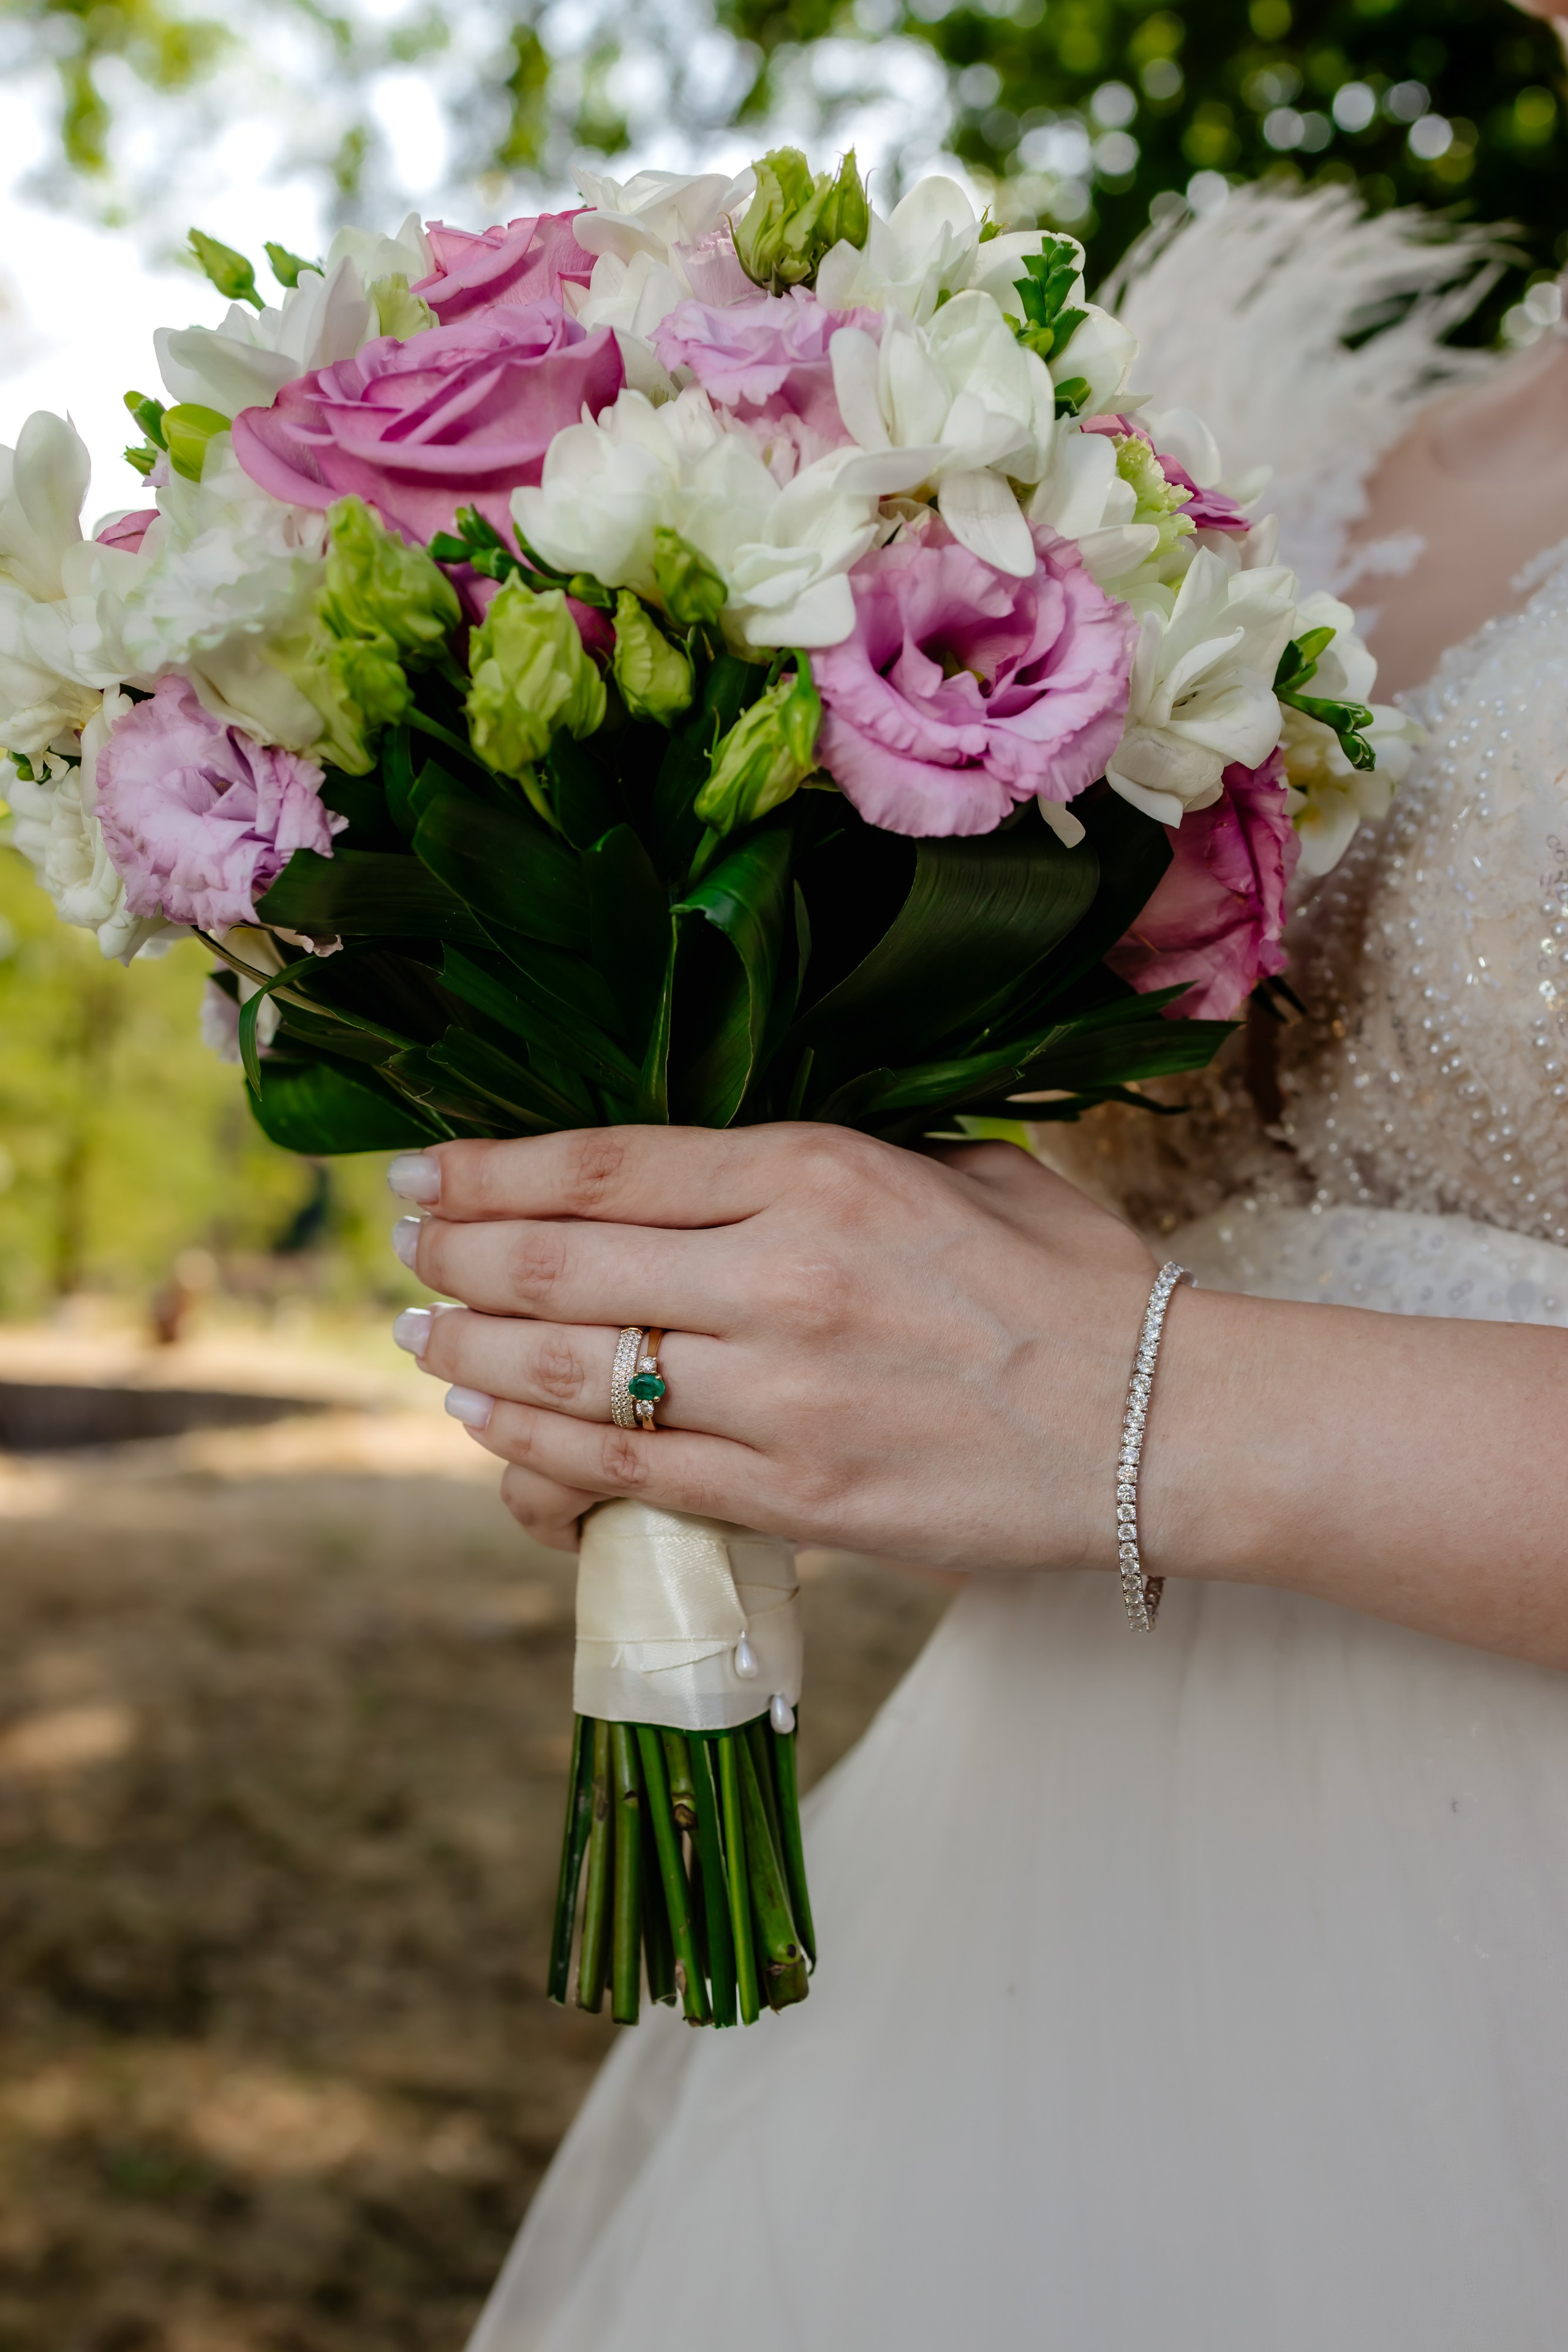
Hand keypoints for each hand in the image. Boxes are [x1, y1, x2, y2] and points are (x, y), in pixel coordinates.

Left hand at [387, 1127, 1156, 1569]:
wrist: (1162, 1426)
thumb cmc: (1075, 1286)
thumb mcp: (963, 1169)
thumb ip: (836, 1157)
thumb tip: (721, 1161)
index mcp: (824, 1172)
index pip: (605, 1164)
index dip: (490, 1170)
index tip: (425, 1174)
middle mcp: (784, 1276)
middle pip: (559, 1264)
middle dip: (455, 1259)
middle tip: (409, 1255)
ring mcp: (783, 1397)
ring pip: (571, 1374)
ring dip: (471, 1355)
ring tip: (424, 1342)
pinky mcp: (795, 1500)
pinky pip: (627, 1471)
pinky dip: (538, 1448)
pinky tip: (492, 1425)